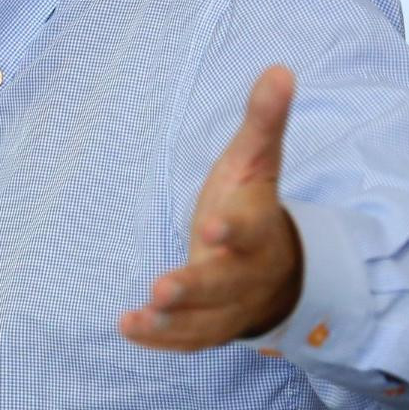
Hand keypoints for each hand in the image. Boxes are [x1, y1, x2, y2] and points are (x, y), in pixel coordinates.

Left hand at [120, 65, 303, 351]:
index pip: (248, 229)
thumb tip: (279, 68)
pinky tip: (128, 328)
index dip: (232, 229)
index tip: (211, 226)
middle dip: (195, 287)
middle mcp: (246, 271)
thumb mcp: (257, 159)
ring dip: (173, 322)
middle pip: (223, 283)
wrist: (277, 266)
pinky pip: (189, 341)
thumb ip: (264, 119)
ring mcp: (230, 304)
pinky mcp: (211, 326)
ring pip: (206, 322)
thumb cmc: (255, 203)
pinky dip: (161, 339)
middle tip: (163, 287)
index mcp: (258, 227)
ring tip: (137, 315)